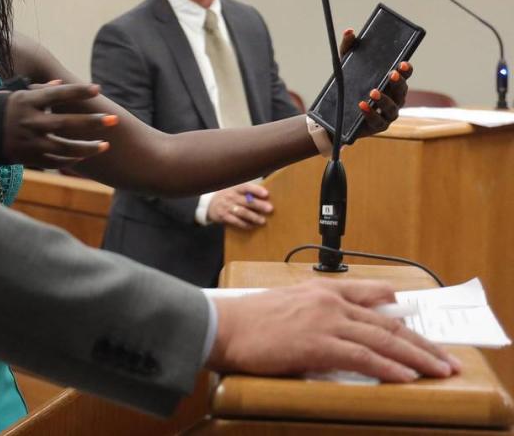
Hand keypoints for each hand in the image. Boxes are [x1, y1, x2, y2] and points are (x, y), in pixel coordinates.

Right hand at [2, 81, 117, 168]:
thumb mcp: (11, 94)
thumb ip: (37, 91)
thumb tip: (60, 84)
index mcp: (25, 102)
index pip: (57, 94)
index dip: (78, 91)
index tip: (97, 89)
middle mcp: (29, 122)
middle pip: (67, 123)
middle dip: (92, 122)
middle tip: (113, 120)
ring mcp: (29, 142)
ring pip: (65, 148)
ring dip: (88, 148)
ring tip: (106, 146)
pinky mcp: (27, 158)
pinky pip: (54, 161)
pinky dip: (70, 160)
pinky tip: (84, 157)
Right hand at [206, 183, 272, 229]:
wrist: (210, 204)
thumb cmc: (229, 196)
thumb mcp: (235, 190)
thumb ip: (248, 192)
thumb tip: (267, 196)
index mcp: (235, 188)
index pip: (246, 187)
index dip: (256, 190)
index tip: (266, 194)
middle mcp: (231, 196)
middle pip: (246, 201)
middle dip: (258, 205)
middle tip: (270, 209)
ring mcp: (227, 206)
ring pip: (242, 212)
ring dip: (253, 216)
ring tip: (263, 220)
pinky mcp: (224, 216)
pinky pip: (235, 221)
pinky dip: (244, 224)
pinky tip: (252, 226)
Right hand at [207, 279, 461, 381]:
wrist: (223, 325)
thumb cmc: (246, 321)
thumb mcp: (285, 305)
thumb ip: (312, 312)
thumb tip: (330, 333)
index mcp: (320, 290)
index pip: (370, 297)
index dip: (398, 311)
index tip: (416, 321)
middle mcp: (328, 301)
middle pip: (386, 322)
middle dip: (420, 342)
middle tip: (444, 358)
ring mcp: (325, 321)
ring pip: (382, 339)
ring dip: (416, 357)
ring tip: (438, 371)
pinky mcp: (317, 343)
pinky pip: (362, 356)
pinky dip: (388, 367)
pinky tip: (406, 376)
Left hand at [338, 28, 413, 137]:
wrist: (334, 115)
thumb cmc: (348, 87)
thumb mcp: (346, 66)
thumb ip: (349, 48)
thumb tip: (349, 31)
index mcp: (391, 83)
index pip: (405, 75)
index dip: (406, 69)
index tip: (403, 62)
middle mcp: (394, 98)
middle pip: (402, 90)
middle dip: (399, 82)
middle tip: (392, 74)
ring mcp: (388, 114)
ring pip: (393, 108)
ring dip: (384, 99)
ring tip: (373, 91)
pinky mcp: (377, 126)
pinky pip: (377, 121)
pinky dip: (371, 113)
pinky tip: (362, 105)